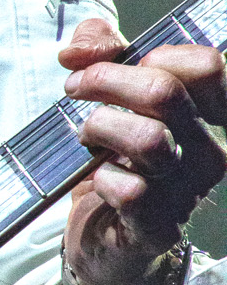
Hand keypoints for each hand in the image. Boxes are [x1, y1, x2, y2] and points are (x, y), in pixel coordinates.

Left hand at [59, 16, 226, 284]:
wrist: (103, 236)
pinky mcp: (160, 228)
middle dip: (106, 80)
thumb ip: (100, 52)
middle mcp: (209, 152)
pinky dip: (103, 178)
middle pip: (166, 93)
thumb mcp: (107, 95)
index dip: (156, 53)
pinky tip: (97, 180)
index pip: (209, 66)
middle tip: (75, 89)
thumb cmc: (112, 158)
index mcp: (207, 115)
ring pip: (149, 140)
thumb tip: (80, 48)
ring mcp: (188, 193)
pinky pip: (133, 191)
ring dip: (100, 127)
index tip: (115, 62)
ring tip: (84, 135)